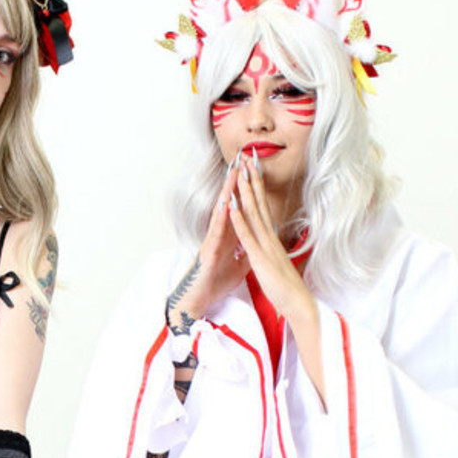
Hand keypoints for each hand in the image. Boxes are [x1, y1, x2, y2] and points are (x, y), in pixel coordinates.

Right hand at [166, 160, 249, 330]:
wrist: (201, 298)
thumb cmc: (215, 282)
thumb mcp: (240, 266)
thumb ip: (247, 252)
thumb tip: (257, 244)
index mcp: (231, 236)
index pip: (241, 208)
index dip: (249, 191)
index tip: (256, 172)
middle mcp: (222, 233)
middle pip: (231, 202)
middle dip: (238, 181)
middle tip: (244, 159)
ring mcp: (214, 239)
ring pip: (222, 210)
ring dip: (228, 191)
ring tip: (234, 171)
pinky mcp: (209, 249)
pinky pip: (216, 230)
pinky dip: (222, 216)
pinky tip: (225, 203)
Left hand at [228, 154, 312, 319]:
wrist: (299, 304)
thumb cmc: (288, 289)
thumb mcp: (277, 264)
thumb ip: (272, 251)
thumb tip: (270, 244)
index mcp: (272, 239)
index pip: (263, 208)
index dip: (258, 188)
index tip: (253, 170)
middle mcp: (270, 238)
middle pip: (260, 204)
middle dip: (253, 180)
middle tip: (248, 159)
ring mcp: (266, 246)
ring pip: (253, 215)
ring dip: (245, 193)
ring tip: (240, 172)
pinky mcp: (260, 258)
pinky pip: (247, 237)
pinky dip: (239, 220)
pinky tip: (232, 207)